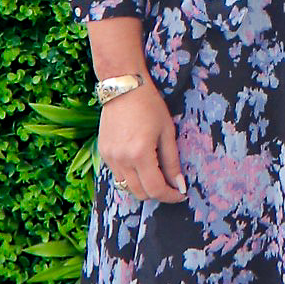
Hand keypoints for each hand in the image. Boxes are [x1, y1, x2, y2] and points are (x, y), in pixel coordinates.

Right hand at [98, 80, 185, 202]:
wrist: (123, 87)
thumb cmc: (149, 105)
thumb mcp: (167, 132)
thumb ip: (172, 162)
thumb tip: (179, 185)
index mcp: (140, 154)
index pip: (156, 189)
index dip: (170, 196)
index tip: (180, 194)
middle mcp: (122, 160)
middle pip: (140, 193)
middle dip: (157, 194)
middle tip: (170, 186)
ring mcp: (109, 157)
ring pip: (126, 187)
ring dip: (142, 186)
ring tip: (155, 174)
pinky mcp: (103, 153)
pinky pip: (118, 175)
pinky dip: (131, 176)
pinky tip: (140, 163)